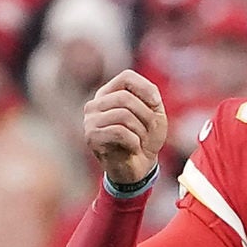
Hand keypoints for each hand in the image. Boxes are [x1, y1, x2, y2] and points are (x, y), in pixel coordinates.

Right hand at [84, 69, 168, 189]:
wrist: (138, 170)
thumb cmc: (145, 140)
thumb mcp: (154, 115)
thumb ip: (151, 98)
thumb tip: (151, 93)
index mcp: (109, 94)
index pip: (126, 77)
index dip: (145, 88)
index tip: (156, 103)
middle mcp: (95, 104)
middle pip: (126, 98)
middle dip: (146, 115)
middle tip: (150, 131)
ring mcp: (90, 120)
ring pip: (123, 115)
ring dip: (141, 130)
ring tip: (141, 141)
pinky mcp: (92, 137)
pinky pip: (119, 132)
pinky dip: (134, 141)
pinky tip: (133, 148)